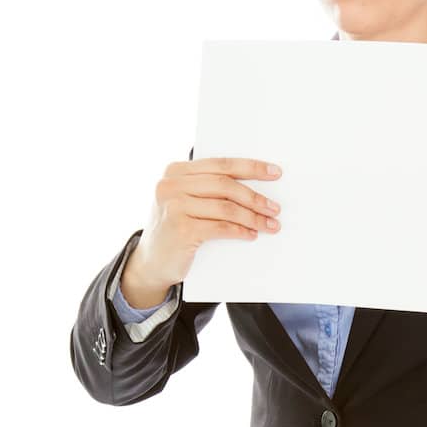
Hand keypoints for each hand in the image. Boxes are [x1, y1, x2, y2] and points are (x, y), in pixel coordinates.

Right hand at [133, 156, 283, 287]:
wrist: (151, 262)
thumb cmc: (176, 229)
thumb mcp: (186, 202)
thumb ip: (208, 189)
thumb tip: (254, 189)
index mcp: (175, 171)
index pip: (220, 165)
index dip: (250, 168)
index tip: (274, 173)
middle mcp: (171, 185)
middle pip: (225, 185)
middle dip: (254, 196)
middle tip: (275, 207)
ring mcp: (174, 207)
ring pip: (225, 207)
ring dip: (252, 217)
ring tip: (270, 225)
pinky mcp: (181, 231)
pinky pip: (220, 228)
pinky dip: (240, 231)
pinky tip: (252, 235)